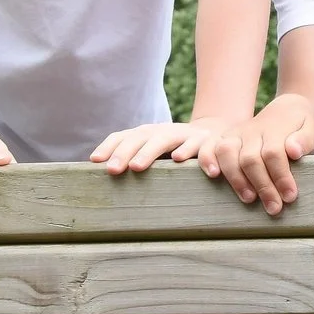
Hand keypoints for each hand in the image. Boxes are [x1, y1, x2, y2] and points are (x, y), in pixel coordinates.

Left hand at [91, 118, 229, 176]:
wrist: (219, 134)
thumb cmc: (180, 151)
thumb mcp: (158, 152)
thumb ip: (137, 161)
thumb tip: (104, 182)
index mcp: (149, 134)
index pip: (124, 136)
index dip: (109, 147)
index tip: (95, 161)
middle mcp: (164, 131)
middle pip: (141, 137)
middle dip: (125, 152)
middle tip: (113, 170)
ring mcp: (186, 135)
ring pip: (164, 139)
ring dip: (149, 152)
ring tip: (137, 167)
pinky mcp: (207, 141)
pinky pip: (197, 146)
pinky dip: (189, 151)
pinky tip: (180, 160)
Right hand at [202, 97, 313, 214]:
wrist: (285, 110)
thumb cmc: (300, 127)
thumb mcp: (311, 127)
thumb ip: (305, 138)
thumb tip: (294, 151)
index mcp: (274, 128)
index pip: (273, 153)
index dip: (281, 176)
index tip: (290, 196)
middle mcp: (251, 130)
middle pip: (250, 159)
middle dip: (262, 186)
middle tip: (274, 208)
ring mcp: (236, 133)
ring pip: (227, 153)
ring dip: (236, 179)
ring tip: (250, 199)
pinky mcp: (225, 139)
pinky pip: (209, 147)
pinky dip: (207, 159)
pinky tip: (213, 175)